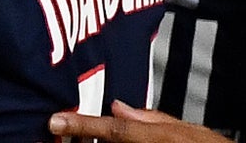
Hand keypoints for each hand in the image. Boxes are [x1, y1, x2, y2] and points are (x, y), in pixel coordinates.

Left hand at [47, 101, 232, 141]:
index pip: (117, 129)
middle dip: (83, 140)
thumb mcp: (191, 132)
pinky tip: (97, 141)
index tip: (55, 121)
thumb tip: (117, 106)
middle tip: (60, 133)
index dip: (83, 125)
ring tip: (76, 138)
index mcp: (163, 138)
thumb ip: (153, 119)